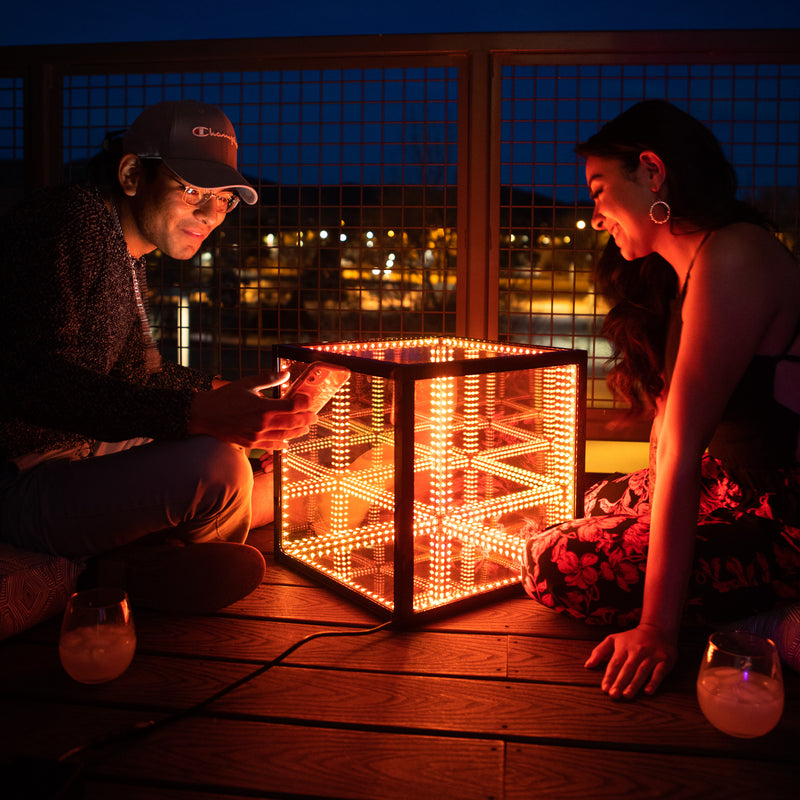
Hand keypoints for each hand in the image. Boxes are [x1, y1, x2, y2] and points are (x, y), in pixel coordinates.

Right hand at [188, 373, 315, 448]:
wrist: (204, 415)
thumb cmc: (224, 398)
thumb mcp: (247, 383)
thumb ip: (269, 378)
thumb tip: (286, 373)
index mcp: (263, 407)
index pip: (293, 406)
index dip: (305, 403)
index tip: (310, 400)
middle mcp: (263, 424)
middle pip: (294, 423)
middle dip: (308, 419)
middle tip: (315, 416)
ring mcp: (258, 436)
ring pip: (286, 436)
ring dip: (299, 432)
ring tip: (305, 428)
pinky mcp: (251, 444)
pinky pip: (272, 447)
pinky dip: (283, 444)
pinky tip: (287, 442)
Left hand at [584, 623, 677, 699]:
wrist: (658, 628)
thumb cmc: (632, 637)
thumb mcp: (613, 639)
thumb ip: (599, 652)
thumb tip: (587, 665)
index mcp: (624, 646)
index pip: (615, 663)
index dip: (609, 676)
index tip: (604, 689)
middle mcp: (637, 650)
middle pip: (627, 668)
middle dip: (620, 682)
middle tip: (613, 695)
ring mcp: (651, 655)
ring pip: (642, 671)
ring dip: (634, 684)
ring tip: (626, 695)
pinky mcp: (665, 660)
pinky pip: (659, 672)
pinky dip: (654, 682)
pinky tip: (648, 691)